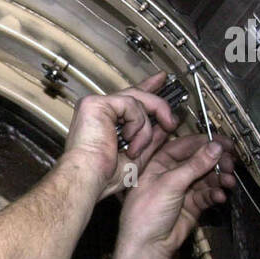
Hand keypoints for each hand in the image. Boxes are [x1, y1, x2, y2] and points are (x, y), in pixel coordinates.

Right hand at [63, 73, 179, 199]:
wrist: (88, 179)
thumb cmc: (103, 176)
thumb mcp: (137, 157)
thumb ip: (150, 140)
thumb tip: (164, 127)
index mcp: (104, 123)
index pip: (129, 99)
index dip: (147, 88)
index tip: (161, 80)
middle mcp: (98, 111)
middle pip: (136, 95)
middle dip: (158, 106)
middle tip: (171, 122)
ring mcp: (95, 105)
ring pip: (137, 100)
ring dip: (145, 127)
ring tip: (138, 146)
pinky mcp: (95, 103)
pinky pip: (131, 104)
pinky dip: (136, 123)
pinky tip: (128, 138)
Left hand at [115, 132, 238, 258]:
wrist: (147, 246)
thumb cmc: (145, 214)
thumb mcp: (170, 184)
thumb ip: (195, 165)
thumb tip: (215, 147)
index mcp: (157, 164)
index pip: (184, 145)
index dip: (204, 142)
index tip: (224, 142)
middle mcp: (170, 175)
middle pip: (198, 161)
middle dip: (216, 161)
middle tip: (230, 163)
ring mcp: (182, 190)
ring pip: (206, 178)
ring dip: (219, 178)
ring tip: (228, 182)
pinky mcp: (192, 205)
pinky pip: (207, 194)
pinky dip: (215, 194)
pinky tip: (220, 196)